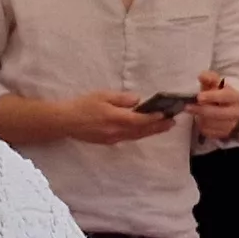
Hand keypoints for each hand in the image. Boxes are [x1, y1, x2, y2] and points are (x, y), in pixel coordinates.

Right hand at [59, 90, 178, 146]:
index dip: (154, 118)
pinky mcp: (108, 142)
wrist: (65, 121)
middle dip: (158, 127)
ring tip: (163, 127)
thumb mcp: (102, 95)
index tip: (166, 115)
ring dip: (151, 132)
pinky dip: (139, 134)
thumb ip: (122, 98)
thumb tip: (137, 100)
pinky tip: (144, 130)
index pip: (140, 120)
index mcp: (115, 118)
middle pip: (142, 131)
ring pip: (136, 136)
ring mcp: (113, 139)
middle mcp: (116, 131)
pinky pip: (128, 138)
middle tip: (172, 123)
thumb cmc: (82, 105)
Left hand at [191, 72, 238, 142]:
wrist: (228, 107)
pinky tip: (201, 120)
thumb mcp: (214, 83)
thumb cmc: (218, 93)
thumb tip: (201, 76)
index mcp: (235, 96)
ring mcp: (231, 125)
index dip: (212, 97)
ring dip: (201, 118)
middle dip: (202, 110)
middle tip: (187, 107)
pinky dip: (202, 127)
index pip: (225, 97)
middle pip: (218, 113)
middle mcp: (236, 112)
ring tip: (195, 112)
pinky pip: (210, 133)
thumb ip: (209, 78)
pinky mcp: (225, 134)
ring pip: (212, 124)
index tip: (199, 97)